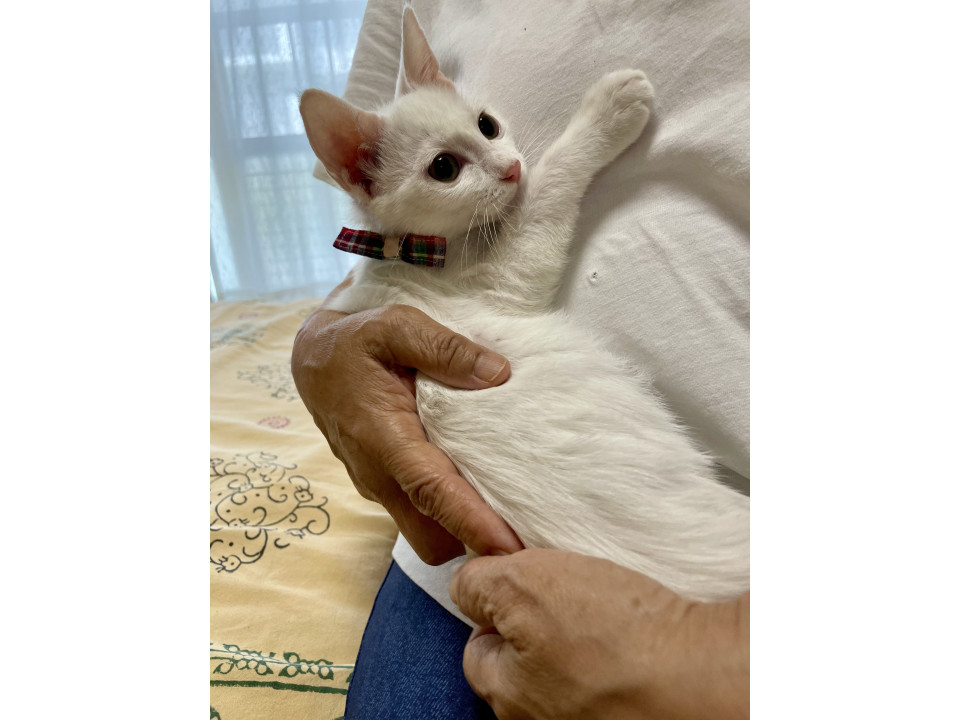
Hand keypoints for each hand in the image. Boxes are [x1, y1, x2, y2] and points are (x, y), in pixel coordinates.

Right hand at [292, 300, 522, 563]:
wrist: (314, 359)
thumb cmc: (358, 341)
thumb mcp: (397, 325)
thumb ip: (446, 348)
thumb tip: (499, 373)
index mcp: (382, 435)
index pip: (431, 491)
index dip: (470, 522)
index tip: (508, 547)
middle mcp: (378, 473)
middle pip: (431, 537)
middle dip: (473, 542)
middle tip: (525, 528)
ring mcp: (379, 486)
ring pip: (426, 534)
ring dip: (463, 533)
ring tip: (511, 511)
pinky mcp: (384, 487)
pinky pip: (421, 518)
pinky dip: (450, 516)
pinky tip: (480, 488)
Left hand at [450, 549, 748, 719]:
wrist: (709, 676)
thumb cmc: (619, 640)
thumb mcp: (524, 586)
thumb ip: (480, 585)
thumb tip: (468, 585)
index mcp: (509, 700)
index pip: (477, 652)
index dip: (496, 610)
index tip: (524, 588)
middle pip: (523, 669)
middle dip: (538, 632)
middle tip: (572, 599)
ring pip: (567, 678)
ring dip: (581, 645)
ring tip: (612, 615)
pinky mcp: (635, 716)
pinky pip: (611, 685)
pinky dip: (620, 659)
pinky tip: (638, 635)